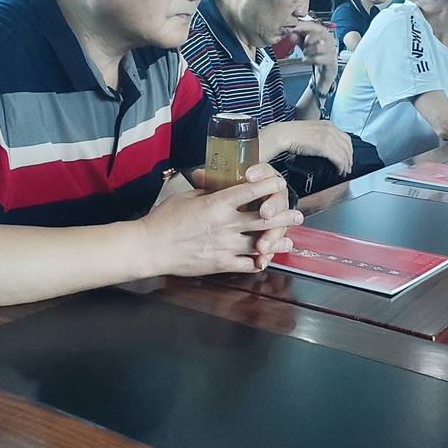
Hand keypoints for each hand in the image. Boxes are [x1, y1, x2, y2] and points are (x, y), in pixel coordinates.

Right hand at [144, 163, 300, 275]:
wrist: (150, 247)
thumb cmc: (164, 220)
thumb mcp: (186, 197)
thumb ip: (207, 191)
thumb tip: (219, 184)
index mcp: (217, 204)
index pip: (251, 192)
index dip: (269, 186)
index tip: (280, 183)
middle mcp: (226, 224)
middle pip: (264, 219)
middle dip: (284, 215)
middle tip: (297, 214)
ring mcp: (225, 246)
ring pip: (260, 242)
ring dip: (277, 240)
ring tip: (289, 240)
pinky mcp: (220, 264)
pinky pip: (246, 264)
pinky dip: (258, 261)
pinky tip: (265, 259)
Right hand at [263, 120, 352, 174]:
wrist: (284, 134)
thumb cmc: (293, 134)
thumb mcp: (312, 130)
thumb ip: (321, 135)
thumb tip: (327, 148)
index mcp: (328, 124)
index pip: (346, 138)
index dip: (349, 150)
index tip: (348, 157)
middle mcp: (330, 129)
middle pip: (347, 146)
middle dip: (349, 159)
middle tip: (348, 167)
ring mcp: (328, 137)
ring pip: (344, 154)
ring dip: (346, 165)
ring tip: (344, 172)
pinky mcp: (324, 146)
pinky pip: (338, 159)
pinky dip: (341, 166)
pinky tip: (339, 171)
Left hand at [289, 20, 337, 89]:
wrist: (326, 67)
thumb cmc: (316, 52)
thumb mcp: (305, 44)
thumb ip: (298, 38)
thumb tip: (289, 31)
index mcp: (323, 33)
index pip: (315, 25)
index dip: (304, 26)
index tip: (294, 28)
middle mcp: (329, 39)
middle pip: (318, 34)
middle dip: (307, 40)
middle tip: (304, 45)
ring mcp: (330, 50)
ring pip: (317, 47)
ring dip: (307, 51)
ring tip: (305, 53)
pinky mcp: (329, 60)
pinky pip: (317, 58)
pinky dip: (308, 60)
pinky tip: (306, 60)